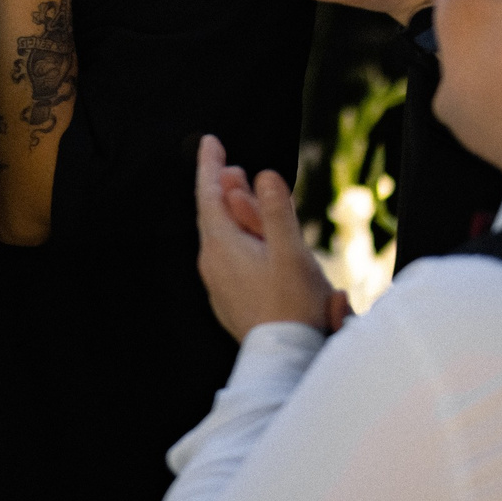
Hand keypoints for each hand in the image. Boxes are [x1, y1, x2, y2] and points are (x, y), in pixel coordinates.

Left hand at [194, 135, 345, 340]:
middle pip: (213, 215)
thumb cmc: (292, 306)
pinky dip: (240, 241)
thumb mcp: (290, 253)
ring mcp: (217, 283)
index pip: (209, 194)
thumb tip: (263, 174)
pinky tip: (255, 244)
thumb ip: (277, 211)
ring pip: (221, 238)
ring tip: (243, 198)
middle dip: (223, 188)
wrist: (285, 360)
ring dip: (233, 215)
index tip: (209, 140)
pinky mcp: (228, 300)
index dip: (209, 165)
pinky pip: (229, 260)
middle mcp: (211, 263)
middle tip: (231, 166)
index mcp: (220, 245)